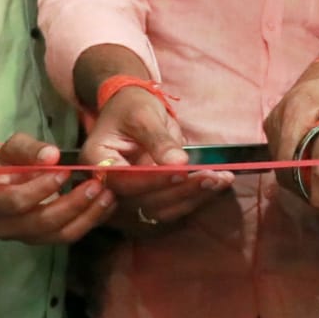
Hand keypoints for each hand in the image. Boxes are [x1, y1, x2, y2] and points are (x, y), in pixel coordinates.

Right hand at [0, 133, 115, 244]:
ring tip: (107, 196)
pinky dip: (91, 221)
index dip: (42, 188)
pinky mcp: (46, 239)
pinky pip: (70, 236)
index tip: (65, 171)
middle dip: (72, 204)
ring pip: (60, 234)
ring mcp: (28, 237)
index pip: (17, 201)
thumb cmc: (11, 163)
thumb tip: (51, 156)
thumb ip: (30, 149)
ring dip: (87, 216)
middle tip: (95, 185)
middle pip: (42, 222)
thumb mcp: (14, 148)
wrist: (8, 184)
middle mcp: (7, 226)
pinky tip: (106, 205)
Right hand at [80, 88, 233, 228]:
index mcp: (97, 162)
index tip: (183, 172)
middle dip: (181, 190)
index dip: (153, 180)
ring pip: (159, 210)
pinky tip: (217, 183)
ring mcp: (127, 197)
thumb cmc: (133, 107)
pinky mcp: (146, 200)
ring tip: (221, 179)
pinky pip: (170, 208)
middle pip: (142, 201)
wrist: (133, 110)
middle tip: (213, 176)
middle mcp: (107, 187)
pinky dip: (194, 198)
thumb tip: (178, 163)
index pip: (123, 181)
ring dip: (193, 197)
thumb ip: (159, 139)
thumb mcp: (144, 114)